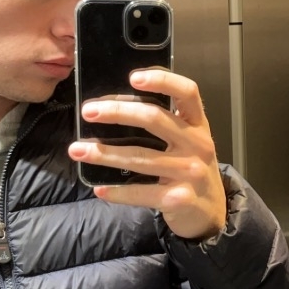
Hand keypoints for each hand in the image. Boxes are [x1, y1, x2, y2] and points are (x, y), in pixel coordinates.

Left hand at [68, 69, 226, 239]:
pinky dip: (117, 191)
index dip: (162, 80)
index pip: (187, 92)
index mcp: (198, 124)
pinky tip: (99, 188)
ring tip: (77, 150)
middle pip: (155, 118)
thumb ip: (164, 124)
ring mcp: (190, 172)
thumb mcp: (187, 142)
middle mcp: (198, 144)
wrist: (210, 211)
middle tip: (88, 112)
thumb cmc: (190, 168)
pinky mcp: (179, 198)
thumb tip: (113, 108)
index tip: (133, 78)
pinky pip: (141, 192)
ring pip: (139, 157)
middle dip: (116, 112)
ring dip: (104, 153)